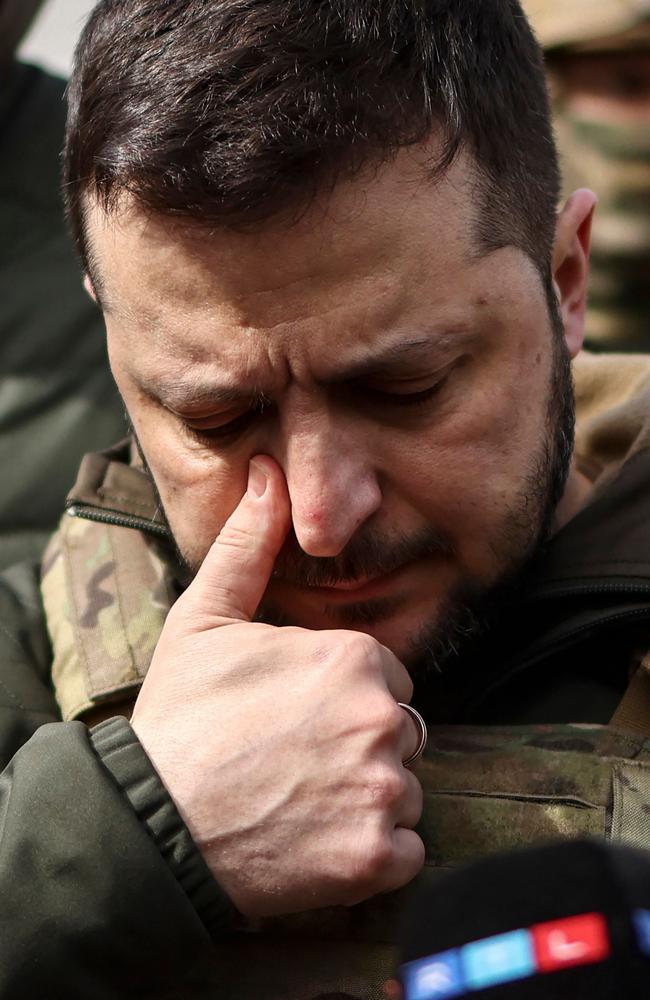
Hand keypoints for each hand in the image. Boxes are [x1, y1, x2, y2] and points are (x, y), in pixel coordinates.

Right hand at [131, 457, 424, 917]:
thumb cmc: (179, 718)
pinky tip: (319, 842)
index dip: (343, 697)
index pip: (385, 677)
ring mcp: (383, 791)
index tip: (297, 719)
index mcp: (354, 657)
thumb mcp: (204, 620)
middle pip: (399, 732)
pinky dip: (373, 854)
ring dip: (367, 799)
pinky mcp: (378, 858)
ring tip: (302, 802)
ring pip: (405, 790)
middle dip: (360, 745)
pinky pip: (405, 851)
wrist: (151, 822)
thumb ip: (249, 545)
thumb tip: (267, 473)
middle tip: (296, 762)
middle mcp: (381, 719)